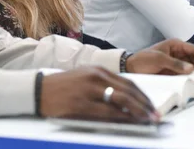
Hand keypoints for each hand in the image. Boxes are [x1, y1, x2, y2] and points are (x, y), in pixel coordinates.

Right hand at [40, 67, 158, 122]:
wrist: (39, 90)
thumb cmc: (62, 86)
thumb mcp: (84, 78)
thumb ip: (104, 85)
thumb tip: (126, 101)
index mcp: (97, 70)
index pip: (128, 82)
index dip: (142, 95)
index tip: (151, 106)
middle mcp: (95, 77)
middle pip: (128, 91)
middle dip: (144, 105)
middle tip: (155, 116)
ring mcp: (88, 90)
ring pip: (120, 101)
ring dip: (137, 112)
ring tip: (147, 121)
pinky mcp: (81, 104)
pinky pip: (106, 113)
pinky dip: (121, 118)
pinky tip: (128, 123)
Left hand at [126, 39, 193, 78]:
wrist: (132, 68)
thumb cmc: (143, 59)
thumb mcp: (158, 59)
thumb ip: (175, 63)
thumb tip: (191, 68)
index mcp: (176, 45)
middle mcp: (180, 53)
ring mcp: (178, 63)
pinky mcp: (176, 72)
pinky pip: (187, 75)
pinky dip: (191, 79)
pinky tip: (191, 83)